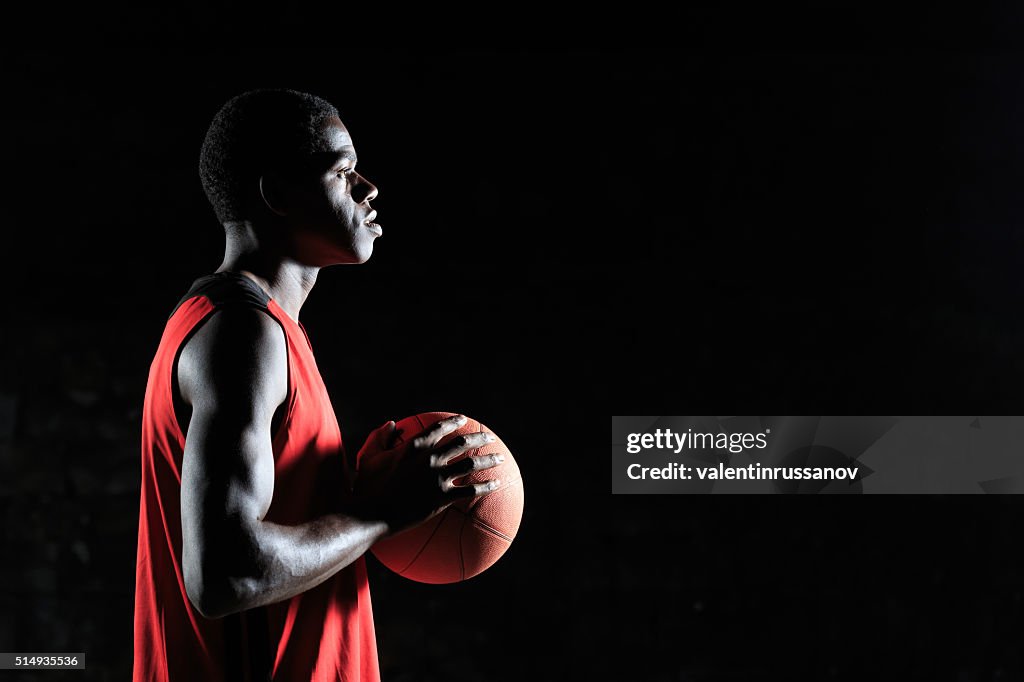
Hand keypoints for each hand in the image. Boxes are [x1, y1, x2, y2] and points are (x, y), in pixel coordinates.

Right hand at [350, 414, 503, 534]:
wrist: (373, 514)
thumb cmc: (367, 487)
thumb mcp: (369, 458)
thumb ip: (379, 437)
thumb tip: (390, 424)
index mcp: (414, 447)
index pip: (439, 428)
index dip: (453, 422)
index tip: (463, 420)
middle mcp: (430, 459)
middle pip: (461, 442)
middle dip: (478, 436)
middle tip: (489, 436)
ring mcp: (438, 478)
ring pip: (471, 463)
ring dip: (489, 459)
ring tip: (501, 458)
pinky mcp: (443, 497)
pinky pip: (471, 490)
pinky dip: (486, 486)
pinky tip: (496, 484)